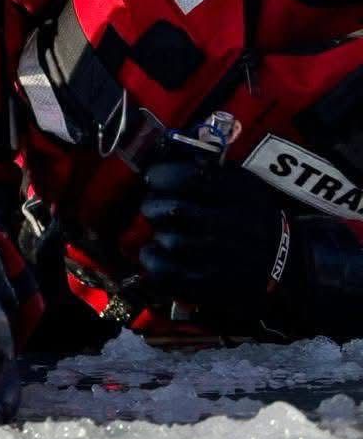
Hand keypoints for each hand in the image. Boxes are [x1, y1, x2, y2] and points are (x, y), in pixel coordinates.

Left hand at [139, 151, 362, 340]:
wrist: (286, 261)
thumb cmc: (256, 216)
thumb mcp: (246, 184)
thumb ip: (213, 169)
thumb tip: (172, 153)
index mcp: (239, 195)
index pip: (190, 178)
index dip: (162, 175)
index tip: (153, 178)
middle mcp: (231, 225)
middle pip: (173, 210)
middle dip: (153, 206)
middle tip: (154, 207)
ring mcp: (221, 257)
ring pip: (170, 241)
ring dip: (158, 234)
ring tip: (164, 232)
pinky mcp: (212, 284)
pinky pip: (167, 272)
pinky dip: (152, 260)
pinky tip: (155, 253)